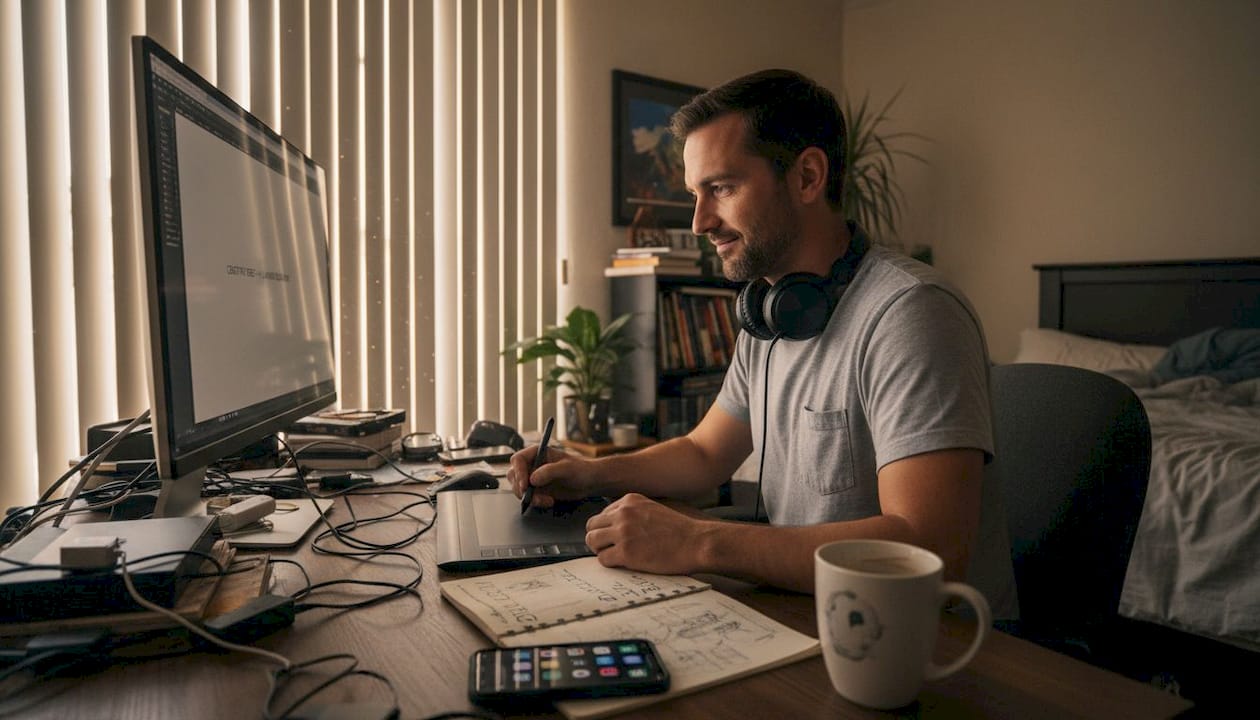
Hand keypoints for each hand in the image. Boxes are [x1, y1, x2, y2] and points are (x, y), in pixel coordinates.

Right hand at [507, 445, 599, 509]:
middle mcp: (532, 465)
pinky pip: (528, 497)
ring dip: (529, 497)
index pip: (518, 459)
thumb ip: (549, 471)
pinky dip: (536, 502)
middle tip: (530, 495)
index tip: (525, 484)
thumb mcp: (567, 468)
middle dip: (520, 487)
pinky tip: (549, 501)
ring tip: (546, 500)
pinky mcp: (538, 490)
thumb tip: (532, 478)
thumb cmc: (581, 469)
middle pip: (514, 475)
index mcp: (537, 453)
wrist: (589, 482)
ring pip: (519, 488)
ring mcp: (534, 478)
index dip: (518, 472)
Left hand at [584, 494, 706, 575]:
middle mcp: (623, 513)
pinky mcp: (626, 552)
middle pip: (591, 526)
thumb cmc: (678, 530)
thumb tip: (611, 527)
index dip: (606, 529)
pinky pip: (602, 559)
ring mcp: (623, 532)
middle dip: (598, 539)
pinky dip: (610, 563)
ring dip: (601, 551)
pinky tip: (624, 564)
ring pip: (592, 541)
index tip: (616, 538)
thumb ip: (632, 513)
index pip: (601, 514)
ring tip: (616, 556)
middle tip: (610, 549)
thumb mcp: (652, 509)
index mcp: (629, 501)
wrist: (696, 542)